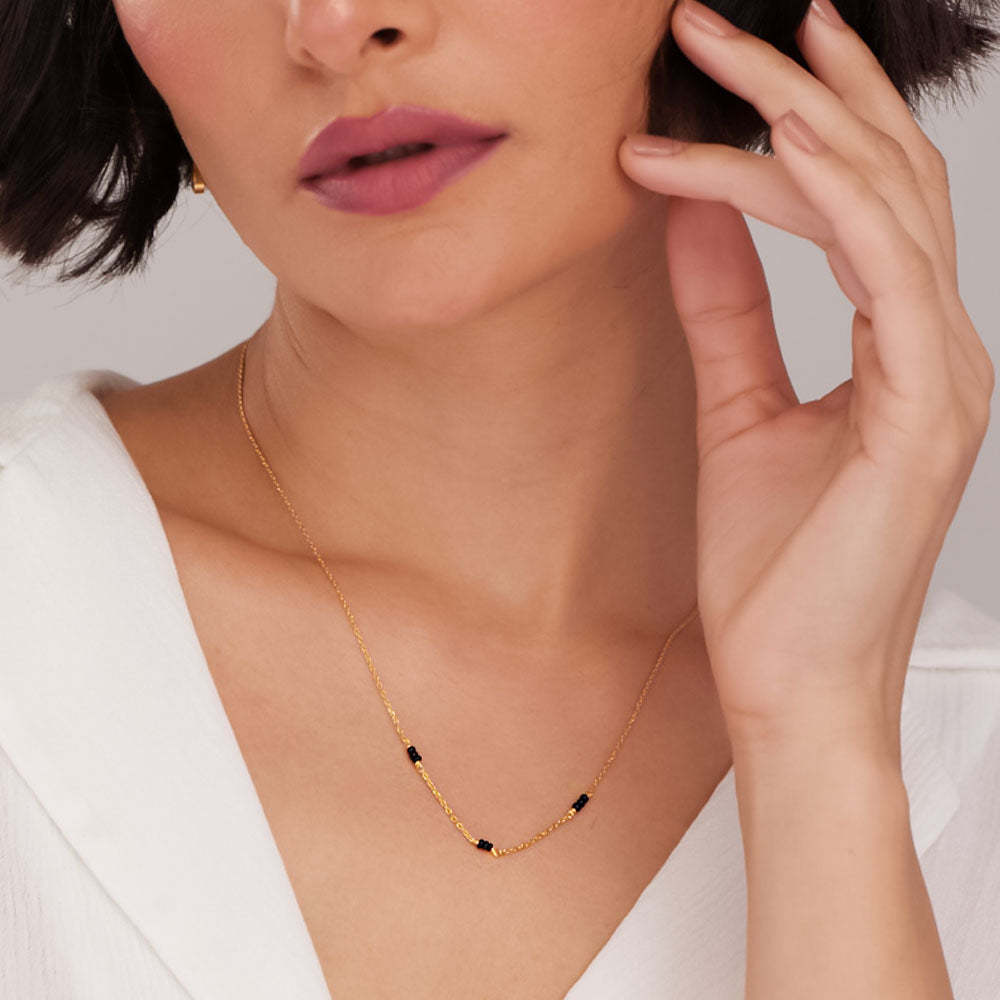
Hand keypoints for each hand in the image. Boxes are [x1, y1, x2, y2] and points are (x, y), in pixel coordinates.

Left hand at [618, 0, 994, 756]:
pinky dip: (833, 200)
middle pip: (881, 178)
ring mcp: (944, 376)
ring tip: (733, 52)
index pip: (856, 203)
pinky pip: (887, 272)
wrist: (787, 680)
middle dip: (804, 88)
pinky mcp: (926, 410)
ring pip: (890, 205)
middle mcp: (936, 347)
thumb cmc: (773, 570)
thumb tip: (691, 219)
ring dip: (810, 119)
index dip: (790, 128)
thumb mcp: (734, 409)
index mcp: (898, 348)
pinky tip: (771, 146)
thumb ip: (724, 310)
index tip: (710, 79)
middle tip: (720, 23)